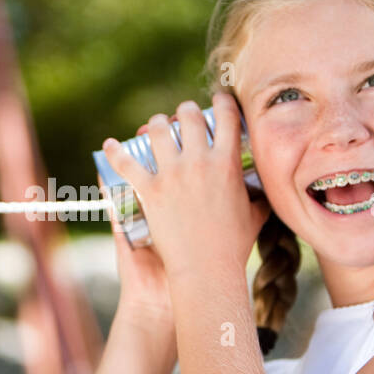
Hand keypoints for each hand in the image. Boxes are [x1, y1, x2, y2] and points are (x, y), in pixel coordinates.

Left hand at [100, 93, 269, 287]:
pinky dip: (115, 153)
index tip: (218, 102)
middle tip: (183, 116)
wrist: (206, 270)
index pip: (227, 115)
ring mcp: (172, 174)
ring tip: (156, 126)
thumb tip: (264, 190)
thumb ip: (259, 197)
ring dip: (157, 124)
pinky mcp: (150, 190)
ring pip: (159, 130)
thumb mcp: (255, 216)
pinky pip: (126, 163)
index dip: (222, 102)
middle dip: (186, 111)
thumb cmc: (233, 247)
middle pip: (189, 116)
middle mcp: (199, 161)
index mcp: (227, 162)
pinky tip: (109, 145)